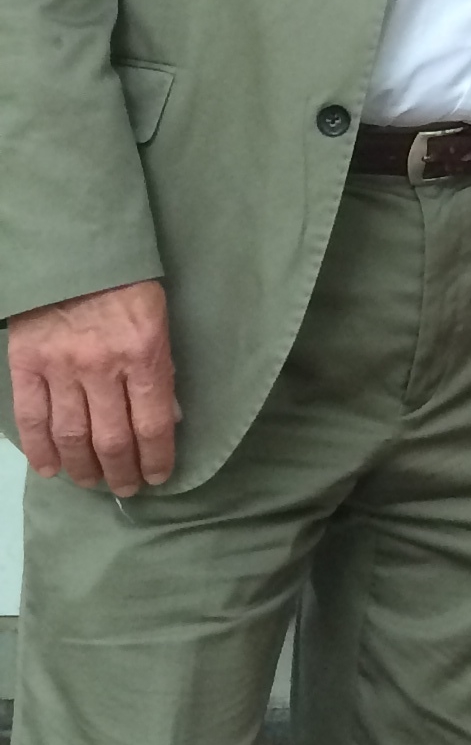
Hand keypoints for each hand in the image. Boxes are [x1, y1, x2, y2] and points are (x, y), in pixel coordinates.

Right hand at [6, 280, 178, 495]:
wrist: (75, 256)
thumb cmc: (128, 289)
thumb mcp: (161, 324)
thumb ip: (162, 372)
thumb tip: (169, 420)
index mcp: (145, 355)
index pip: (154, 423)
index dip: (157, 458)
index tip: (159, 476)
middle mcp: (102, 368)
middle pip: (113, 438)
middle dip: (122, 471)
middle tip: (126, 488)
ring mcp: (61, 368)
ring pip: (72, 435)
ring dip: (84, 467)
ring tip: (93, 483)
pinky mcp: (26, 364)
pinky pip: (31, 417)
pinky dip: (40, 449)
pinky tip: (50, 469)